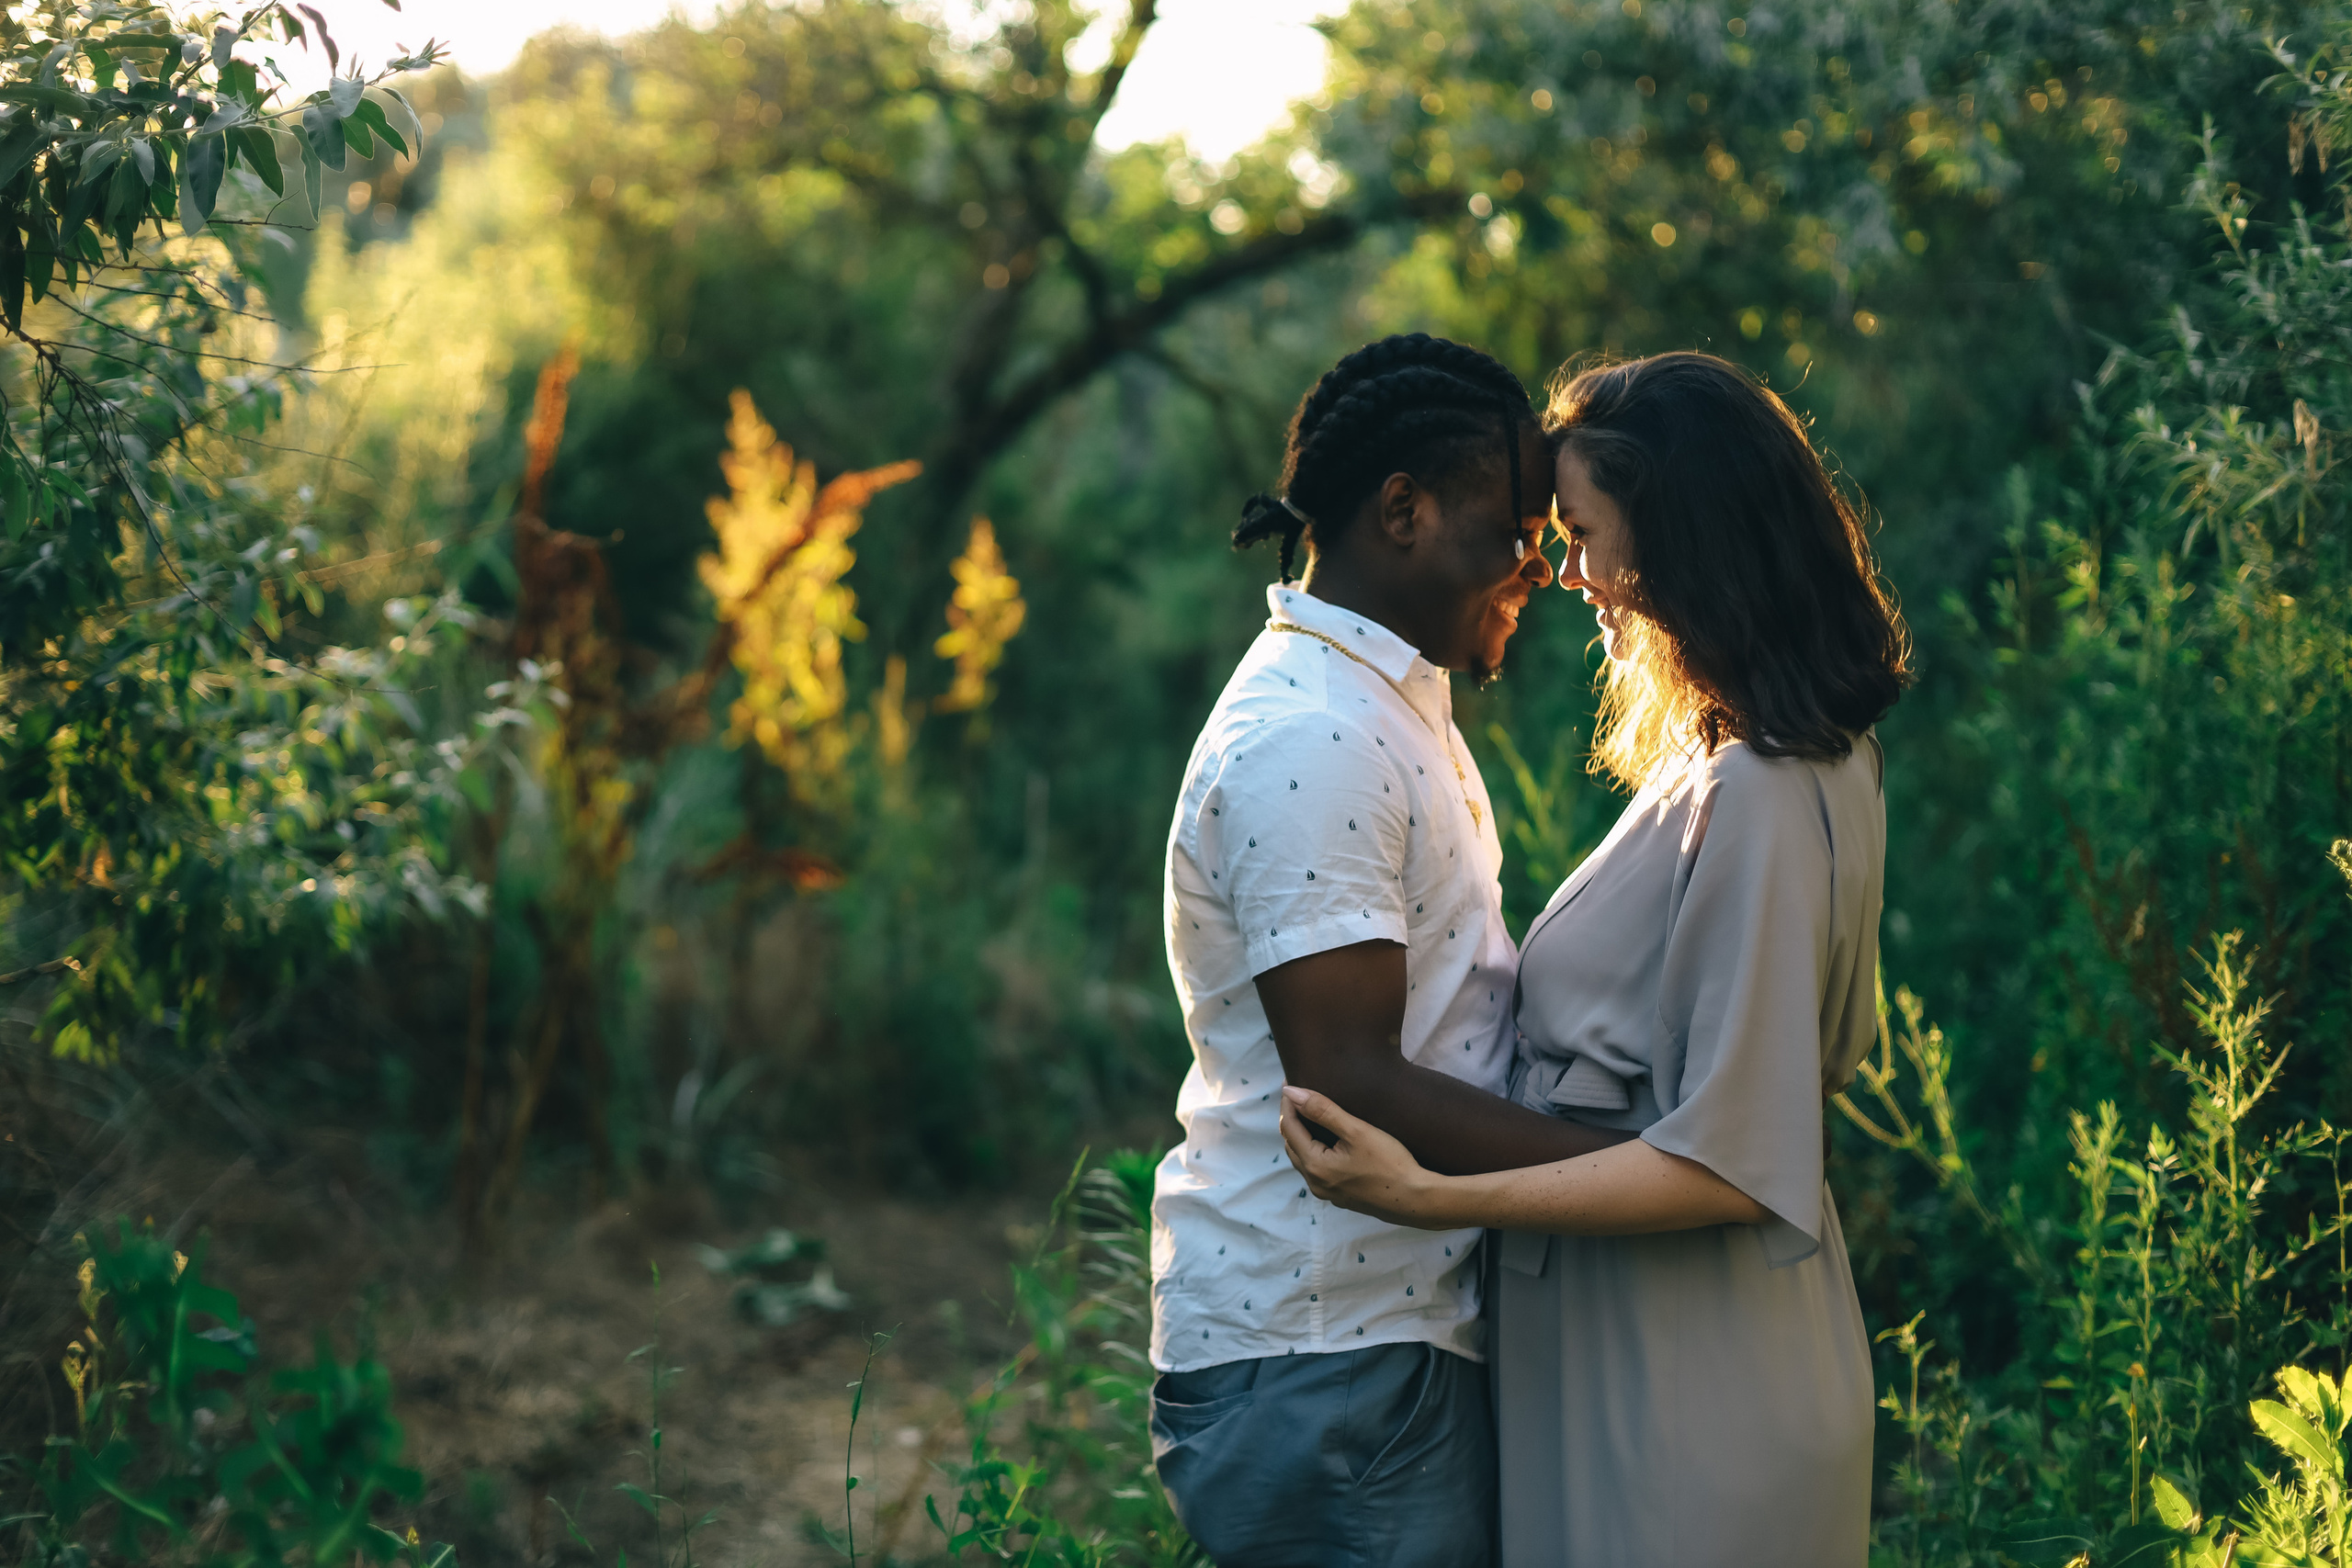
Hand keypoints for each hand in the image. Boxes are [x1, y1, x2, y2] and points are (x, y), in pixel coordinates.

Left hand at [1279, 1085, 1453, 1227]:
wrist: (1417, 1199)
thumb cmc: (1390, 1163)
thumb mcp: (1357, 1131)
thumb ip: (1323, 1110)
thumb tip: (1292, 1092)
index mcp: (1315, 1165)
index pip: (1289, 1127)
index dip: (1288, 1102)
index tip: (1290, 1080)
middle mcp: (1315, 1182)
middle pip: (1292, 1143)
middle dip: (1292, 1117)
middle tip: (1299, 1094)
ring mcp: (1327, 1192)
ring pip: (1303, 1158)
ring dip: (1301, 1135)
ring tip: (1309, 1112)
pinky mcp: (1340, 1196)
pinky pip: (1317, 1169)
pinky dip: (1314, 1150)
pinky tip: (1326, 1140)